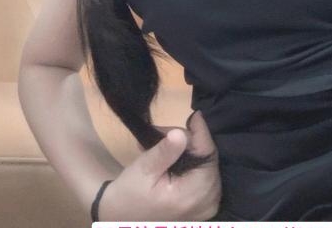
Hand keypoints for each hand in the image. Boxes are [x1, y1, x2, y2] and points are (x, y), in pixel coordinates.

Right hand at [98, 110, 220, 219]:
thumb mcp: (143, 169)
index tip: (194, 114)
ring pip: (207, 165)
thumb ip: (164, 151)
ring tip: (164, 143)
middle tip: (165, 132)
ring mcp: (208, 206)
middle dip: (190, 141)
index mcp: (192, 195)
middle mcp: (207, 202)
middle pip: (208, 159)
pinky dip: (192, 163)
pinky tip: (174, 158)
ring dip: (189, 151)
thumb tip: (181, 133)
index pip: (207, 156)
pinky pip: (206, 175)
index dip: (201, 133)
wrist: (123, 219)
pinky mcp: (205, 206)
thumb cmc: (130, 194)